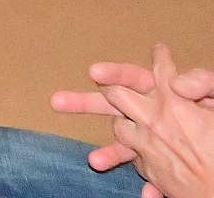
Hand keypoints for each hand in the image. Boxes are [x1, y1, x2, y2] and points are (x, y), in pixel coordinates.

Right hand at [56, 50, 213, 183]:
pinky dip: (143, 181)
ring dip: (107, 153)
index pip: (129, 77)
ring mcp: (149, 138)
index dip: (112, 73)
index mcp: (160, 89)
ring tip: (95, 162)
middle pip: (109, 104)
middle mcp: (147, 112)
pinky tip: (143, 191)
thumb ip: (202, 82)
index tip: (95, 72)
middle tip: (58, 102)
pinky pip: (141, 169)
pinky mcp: (155, 162)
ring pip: (120, 142)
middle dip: (83, 102)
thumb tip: (179, 83)